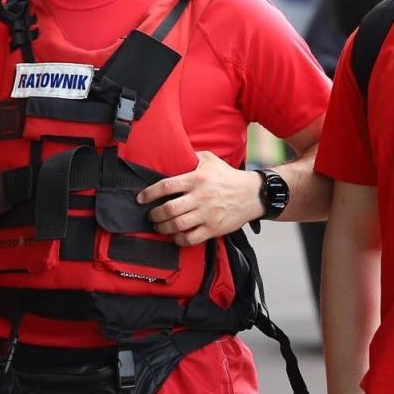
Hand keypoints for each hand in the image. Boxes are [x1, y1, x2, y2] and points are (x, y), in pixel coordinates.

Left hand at [137, 150, 257, 245]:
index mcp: (197, 179)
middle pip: (169, 209)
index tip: (141, 198)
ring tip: (159, 226)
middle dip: (154, 214)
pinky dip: (179, 240)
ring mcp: (207, 214)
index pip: (166, 186)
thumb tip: (172, 153)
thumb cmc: (228, 176)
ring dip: (163, 228)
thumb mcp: (210, 159)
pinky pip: (191, 239)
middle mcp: (200, 197)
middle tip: (150, 215)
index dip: (149, 193)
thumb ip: (191, 156)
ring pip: (177, 225)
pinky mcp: (214, 228)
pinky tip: (175, 236)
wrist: (252, 194)